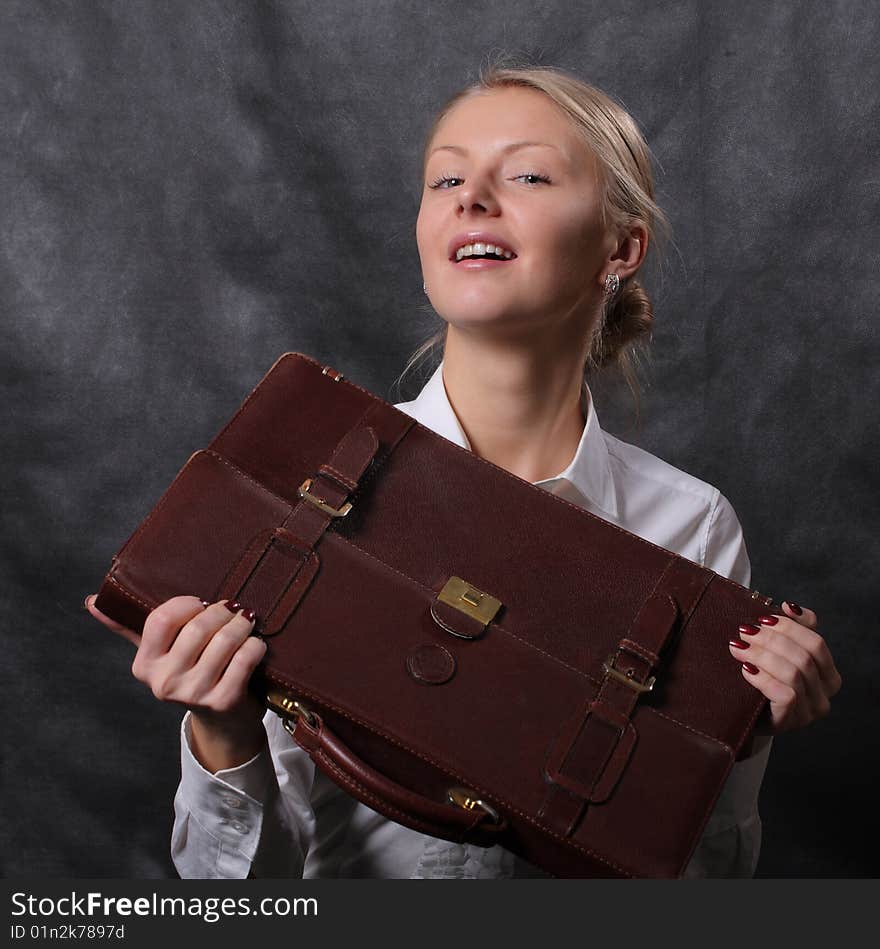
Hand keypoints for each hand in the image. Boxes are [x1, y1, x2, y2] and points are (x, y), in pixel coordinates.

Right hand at [84, 593, 267, 769]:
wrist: (222, 721)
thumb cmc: (191, 674)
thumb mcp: (159, 652)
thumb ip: (129, 626)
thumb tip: (92, 602)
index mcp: (144, 665)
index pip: (162, 618)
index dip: (188, 603)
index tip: (201, 603)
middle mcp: (165, 682)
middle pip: (199, 627)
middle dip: (222, 612)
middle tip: (233, 610)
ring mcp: (194, 693)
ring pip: (226, 639)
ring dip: (242, 625)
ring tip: (246, 623)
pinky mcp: (224, 700)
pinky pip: (245, 657)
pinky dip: (255, 645)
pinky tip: (255, 644)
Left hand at [728, 601, 841, 733]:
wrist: (741, 716)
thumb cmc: (761, 681)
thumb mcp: (778, 654)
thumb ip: (792, 630)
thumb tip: (790, 607)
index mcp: (828, 675)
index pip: (816, 643)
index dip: (790, 627)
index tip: (763, 619)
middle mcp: (824, 695)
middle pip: (804, 657)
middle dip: (771, 639)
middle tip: (744, 631)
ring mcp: (808, 711)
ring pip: (793, 673)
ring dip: (761, 655)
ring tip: (738, 647)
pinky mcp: (790, 721)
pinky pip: (784, 695)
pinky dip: (763, 678)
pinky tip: (745, 670)